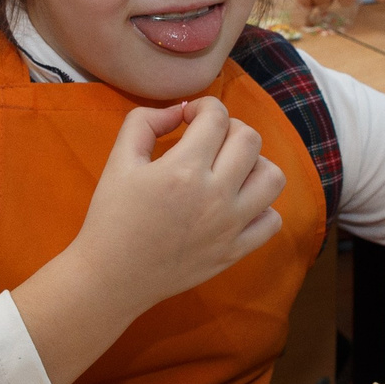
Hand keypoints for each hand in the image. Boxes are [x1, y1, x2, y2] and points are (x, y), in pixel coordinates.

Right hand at [16, 98, 285, 383]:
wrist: (113, 276)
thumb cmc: (111, 216)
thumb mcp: (118, 159)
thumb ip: (145, 121)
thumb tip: (180, 110)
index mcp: (183, 169)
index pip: (217, 117)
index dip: (204, 107)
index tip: (189, 119)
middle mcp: (215, 195)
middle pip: (250, 139)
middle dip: (230, 128)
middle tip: (209, 140)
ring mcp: (231, 226)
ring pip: (273, 177)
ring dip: (255, 163)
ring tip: (231, 169)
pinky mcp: (236, 251)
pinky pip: (272, 220)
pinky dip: (261, 206)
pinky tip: (236, 203)